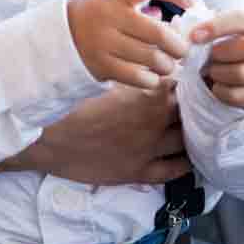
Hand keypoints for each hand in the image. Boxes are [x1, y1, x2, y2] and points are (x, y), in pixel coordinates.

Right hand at [20, 80, 189, 186]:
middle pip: (189, 113)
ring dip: (192, 133)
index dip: (187, 84)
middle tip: (194, 106)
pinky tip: (190, 158)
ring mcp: (148, 149)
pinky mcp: (138, 172)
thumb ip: (133, 77)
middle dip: (193, 108)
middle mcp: (154, 123)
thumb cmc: (72, 103)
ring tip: (195, 129)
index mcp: (147, 96)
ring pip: (186, 141)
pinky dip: (185, 163)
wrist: (48, 136)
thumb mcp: (105, 80)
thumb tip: (152, 71)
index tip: (189, 83)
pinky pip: (173, 170)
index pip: (182, 87)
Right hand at [67, 0, 193, 88]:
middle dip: (179, 46)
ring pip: (151, 59)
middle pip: (157, 33)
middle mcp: (109, 16)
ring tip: (169, 65)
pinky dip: (153, 80)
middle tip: (183, 50)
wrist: (65, 34)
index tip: (192, 2)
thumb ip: (146, 6)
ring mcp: (104, 42)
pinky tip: (153, 76)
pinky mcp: (101, 65)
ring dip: (168, 65)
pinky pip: (138, 77)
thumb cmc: (103, 16)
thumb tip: (187, 20)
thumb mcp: (117, 0)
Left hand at [187, 9, 243, 112]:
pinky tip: (216, 84)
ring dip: (218, 72)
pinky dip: (220, 90)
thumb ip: (206, 25)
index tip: (193, 36)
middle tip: (206, 56)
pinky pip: (237, 95)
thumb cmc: (229, 43)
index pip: (241, 19)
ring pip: (241, 73)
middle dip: (220, 52)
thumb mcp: (222, 30)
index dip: (215, 27)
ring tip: (210, 70)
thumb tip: (183, 27)